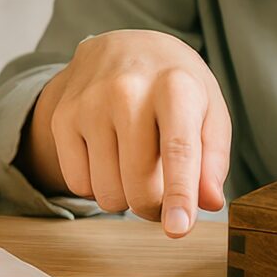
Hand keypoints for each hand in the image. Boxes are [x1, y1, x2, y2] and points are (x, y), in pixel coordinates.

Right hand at [19, 29, 229, 236]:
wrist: (123, 47)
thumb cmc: (176, 87)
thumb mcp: (209, 112)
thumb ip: (214, 159)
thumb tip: (208, 203)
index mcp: (176, 87)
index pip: (178, 149)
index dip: (179, 194)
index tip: (179, 229)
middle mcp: (128, 90)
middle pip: (139, 184)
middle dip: (154, 206)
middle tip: (162, 194)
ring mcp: (89, 103)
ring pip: (106, 192)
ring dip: (124, 197)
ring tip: (134, 166)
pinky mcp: (62, 117)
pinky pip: (78, 184)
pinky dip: (96, 186)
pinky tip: (108, 158)